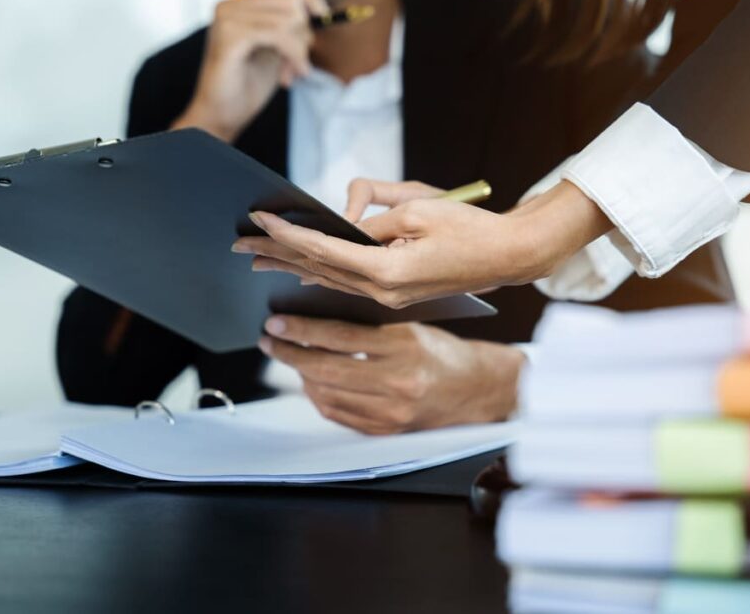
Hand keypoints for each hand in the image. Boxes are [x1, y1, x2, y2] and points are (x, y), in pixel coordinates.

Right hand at [172, 0, 329, 141]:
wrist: (220, 116)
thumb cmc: (247, 86)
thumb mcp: (274, 50)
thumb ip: (289, 28)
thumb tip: (319, 10)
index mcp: (237, 6)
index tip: (324, 17)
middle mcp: (228, 6)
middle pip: (289, 1)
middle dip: (304, 33)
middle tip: (300, 64)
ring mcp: (226, 19)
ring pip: (287, 18)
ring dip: (299, 50)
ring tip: (291, 74)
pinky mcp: (229, 36)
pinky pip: (278, 33)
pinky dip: (293, 54)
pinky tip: (290, 77)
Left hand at [232, 179, 612, 307]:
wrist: (509, 255)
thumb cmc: (469, 227)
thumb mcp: (418, 208)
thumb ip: (373, 216)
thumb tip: (343, 221)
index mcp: (385, 270)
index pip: (322, 249)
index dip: (287, 233)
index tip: (258, 219)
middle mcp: (382, 290)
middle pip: (317, 269)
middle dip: (276, 254)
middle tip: (239, 243)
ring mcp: (389, 297)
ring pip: (329, 280)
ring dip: (293, 266)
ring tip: (258, 258)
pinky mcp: (396, 294)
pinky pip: (349, 285)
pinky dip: (322, 274)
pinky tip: (302, 273)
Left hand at [257, 315, 523, 433]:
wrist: (479, 391)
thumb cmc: (444, 352)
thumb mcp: (411, 326)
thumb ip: (368, 324)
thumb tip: (316, 316)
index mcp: (405, 347)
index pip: (340, 337)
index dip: (302, 330)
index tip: (276, 322)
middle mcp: (398, 383)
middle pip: (326, 369)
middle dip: (290, 353)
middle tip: (270, 340)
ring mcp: (391, 413)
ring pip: (326, 395)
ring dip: (301, 375)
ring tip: (288, 357)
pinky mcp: (387, 431)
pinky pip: (338, 415)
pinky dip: (319, 396)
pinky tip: (311, 381)